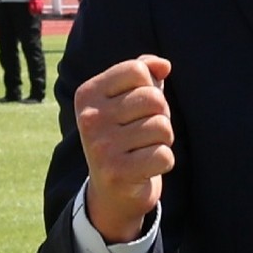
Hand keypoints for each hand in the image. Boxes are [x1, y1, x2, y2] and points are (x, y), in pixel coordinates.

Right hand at [73, 54, 174, 241]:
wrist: (113, 188)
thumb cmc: (126, 134)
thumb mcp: (128, 98)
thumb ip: (144, 72)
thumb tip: (163, 64)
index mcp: (88, 93)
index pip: (138, 71)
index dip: (152, 88)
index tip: (139, 106)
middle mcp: (88, 118)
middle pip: (154, 99)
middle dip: (161, 116)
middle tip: (145, 132)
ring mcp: (100, 145)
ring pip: (162, 128)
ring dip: (163, 140)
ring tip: (144, 148)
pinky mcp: (116, 172)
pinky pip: (164, 156)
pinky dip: (164, 162)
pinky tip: (146, 166)